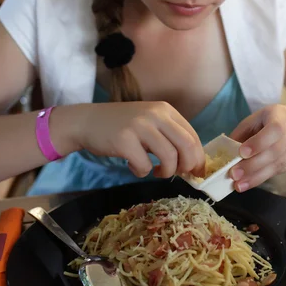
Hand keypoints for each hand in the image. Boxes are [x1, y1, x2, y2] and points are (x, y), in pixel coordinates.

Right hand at [77, 101, 204, 178]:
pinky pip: (144, 166)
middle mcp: (156, 115)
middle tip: (179, 174)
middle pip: (187, 145)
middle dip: (188, 166)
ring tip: (156, 172)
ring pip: (169, 157)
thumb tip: (192, 163)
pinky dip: (142, 172)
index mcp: (166, 110)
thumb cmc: (122, 125)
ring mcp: (140, 126)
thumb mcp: (150, 122)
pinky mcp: (124, 140)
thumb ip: (169, 135)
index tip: (196, 172)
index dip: (198, 157)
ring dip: (166, 171)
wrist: (87, 121)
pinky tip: (133, 166)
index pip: (193, 135)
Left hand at [229, 105, 285, 191]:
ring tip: (238, 184)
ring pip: (278, 165)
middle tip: (234, 174)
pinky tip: (248, 183)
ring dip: (255, 177)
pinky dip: (262, 178)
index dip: (259, 142)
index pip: (275, 129)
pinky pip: (279, 171)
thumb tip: (225, 155)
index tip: (242, 153)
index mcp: (281, 115)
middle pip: (276, 151)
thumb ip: (241, 135)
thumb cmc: (269, 121)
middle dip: (252, 165)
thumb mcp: (254, 120)